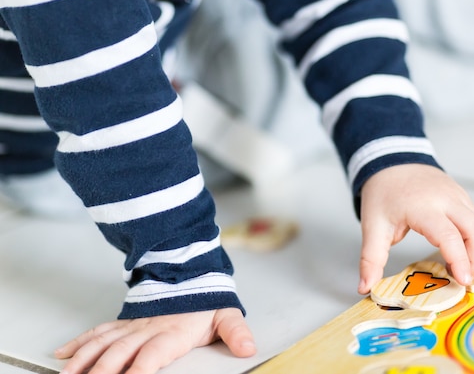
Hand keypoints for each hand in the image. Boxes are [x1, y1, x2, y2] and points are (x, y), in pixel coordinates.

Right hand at [55, 308, 254, 373]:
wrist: (189, 271)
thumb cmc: (205, 301)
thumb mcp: (226, 314)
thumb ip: (236, 332)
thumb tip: (248, 347)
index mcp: (173, 332)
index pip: (153, 355)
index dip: (139, 370)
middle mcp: (148, 329)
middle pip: (120, 352)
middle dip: (102, 371)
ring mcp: (132, 325)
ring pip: (103, 343)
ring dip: (84, 360)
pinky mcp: (123, 322)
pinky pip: (98, 331)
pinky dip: (79, 343)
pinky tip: (63, 355)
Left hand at [358, 164, 473, 293]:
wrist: (391, 161)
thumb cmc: (383, 193)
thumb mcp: (372, 226)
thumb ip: (371, 259)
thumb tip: (365, 288)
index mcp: (422, 207)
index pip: (448, 235)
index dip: (459, 260)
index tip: (462, 282)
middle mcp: (445, 199)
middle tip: (463, 280)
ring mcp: (457, 195)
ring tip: (462, 269)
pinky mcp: (462, 195)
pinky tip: (462, 251)